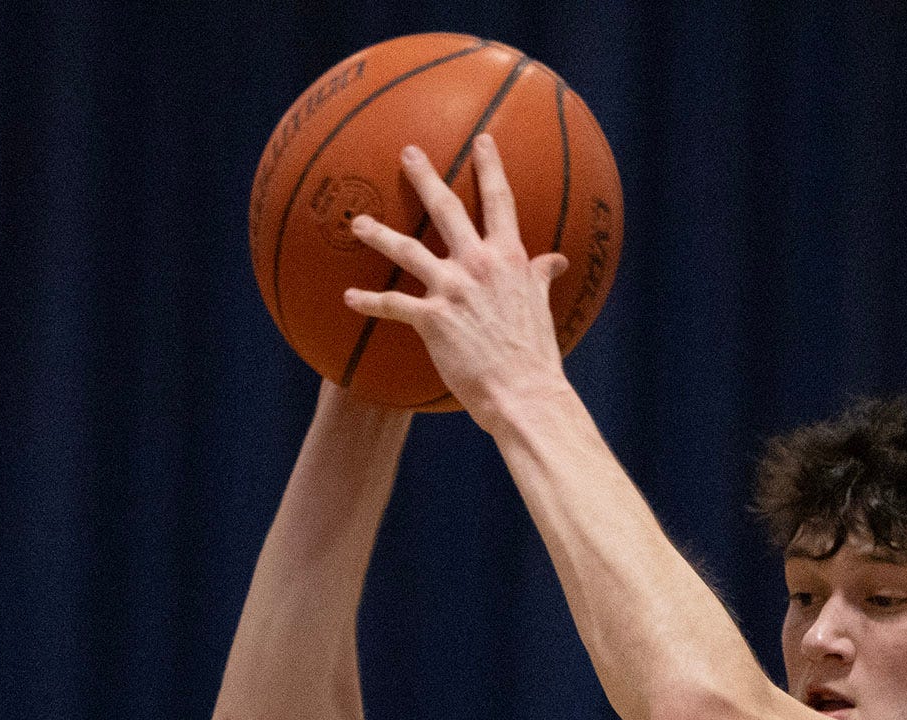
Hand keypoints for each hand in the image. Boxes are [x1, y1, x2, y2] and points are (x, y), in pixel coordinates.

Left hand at [344, 135, 570, 425]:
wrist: (524, 393)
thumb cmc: (536, 356)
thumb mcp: (543, 308)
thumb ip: (541, 277)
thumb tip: (557, 260)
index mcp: (510, 258)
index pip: (500, 201)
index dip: (491, 167)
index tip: (481, 141)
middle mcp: (479, 264)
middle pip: (446, 210)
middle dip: (425, 177)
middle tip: (407, 152)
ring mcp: (453, 289)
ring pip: (407, 250)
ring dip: (379, 234)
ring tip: (357, 222)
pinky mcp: (433, 319)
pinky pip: (393, 305)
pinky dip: (369, 302)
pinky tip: (349, 298)